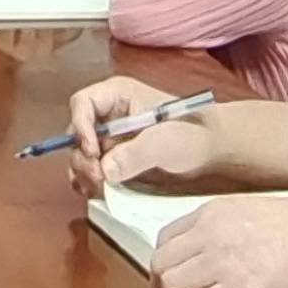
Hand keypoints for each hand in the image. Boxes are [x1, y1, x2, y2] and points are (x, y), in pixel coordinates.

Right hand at [66, 72, 235, 199]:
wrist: (211, 150)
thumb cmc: (193, 133)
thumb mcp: (165, 141)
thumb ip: (135, 153)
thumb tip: (105, 169)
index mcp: (117, 95)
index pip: (83, 104)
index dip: (81, 127)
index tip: (92, 152)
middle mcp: (107, 115)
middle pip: (77, 132)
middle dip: (82, 157)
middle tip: (98, 178)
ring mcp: (108, 138)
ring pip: (79, 154)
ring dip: (84, 173)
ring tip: (100, 188)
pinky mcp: (113, 160)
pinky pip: (90, 170)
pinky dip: (90, 182)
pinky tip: (100, 192)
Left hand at [150, 193, 287, 287]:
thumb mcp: (259, 215)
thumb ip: (233, 230)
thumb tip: (223, 255)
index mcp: (216, 212)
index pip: (168, 237)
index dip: (168, 262)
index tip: (174, 276)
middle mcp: (211, 234)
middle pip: (162, 263)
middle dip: (163, 285)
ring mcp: (222, 263)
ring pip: (170, 286)